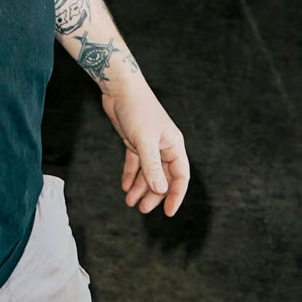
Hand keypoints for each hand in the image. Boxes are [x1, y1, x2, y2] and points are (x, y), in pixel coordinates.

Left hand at [101, 69, 188, 217]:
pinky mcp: (135, 141)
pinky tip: (125, 187)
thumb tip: (161, 191)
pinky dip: (131, 175)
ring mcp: (149, 145)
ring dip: (140, 187)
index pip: (180, 176)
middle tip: (142, 209)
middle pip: (163, 177)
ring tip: (130, 202)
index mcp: (174, 145)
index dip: (176, 195)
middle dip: (154, 194)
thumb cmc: (137, 111)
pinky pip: (135, 163)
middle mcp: (164, 146)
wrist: (120, 88)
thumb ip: (152, 167)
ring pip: (148, 172)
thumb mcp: (145, 141)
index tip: (168, 213)